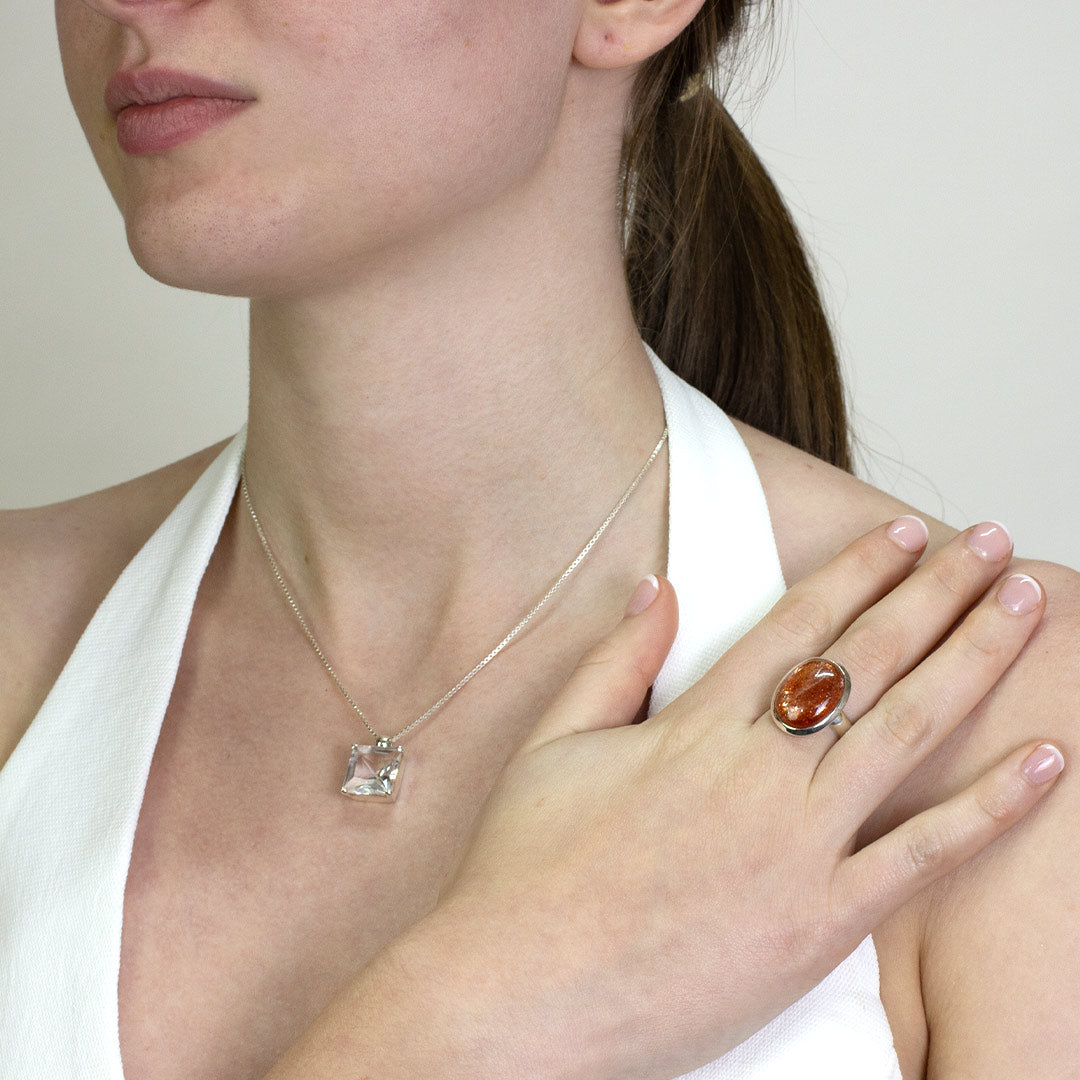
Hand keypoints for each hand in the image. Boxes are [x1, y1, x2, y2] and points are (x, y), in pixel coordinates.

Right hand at [427, 518, 1059, 1079]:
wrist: (518, 992)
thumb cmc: (523, 869)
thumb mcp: (552, 744)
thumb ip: (616, 661)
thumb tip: (661, 588)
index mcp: (692, 727)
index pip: (796, 627)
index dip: (856, 571)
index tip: (901, 532)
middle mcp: (756, 772)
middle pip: (866, 660)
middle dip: (935, 591)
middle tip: (990, 545)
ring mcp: (795, 846)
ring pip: (906, 732)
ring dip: (973, 659)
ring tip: (1024, 606)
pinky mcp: (820, 924)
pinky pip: (921, 856)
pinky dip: (989, 808)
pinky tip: (1043, 760)